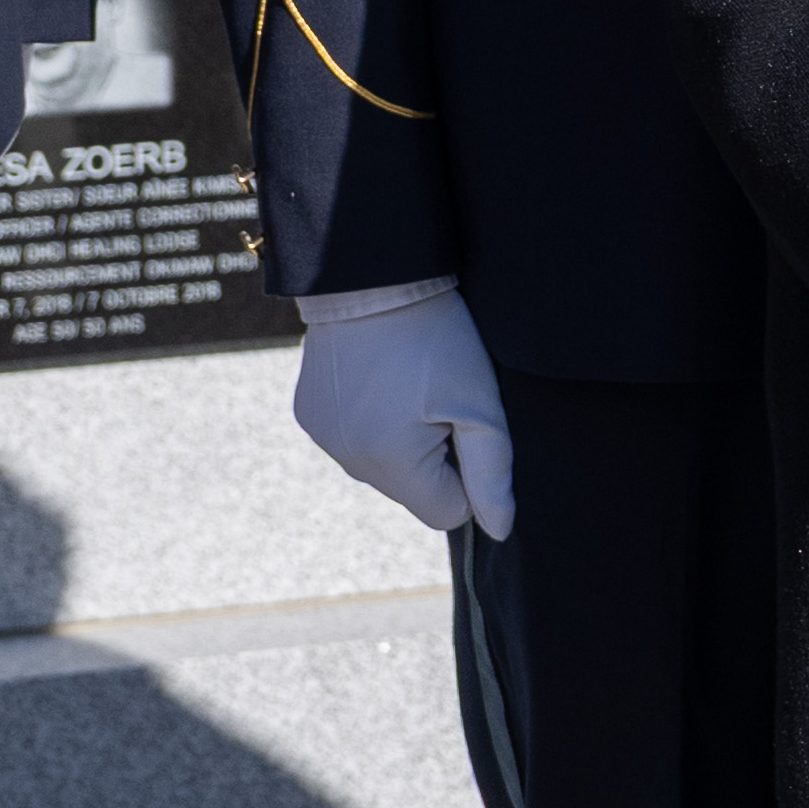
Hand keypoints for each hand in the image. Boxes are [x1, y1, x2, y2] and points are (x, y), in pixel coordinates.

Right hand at [286, 284, 523, 540]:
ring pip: (383, 466)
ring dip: (402, 439)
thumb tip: (499, 529)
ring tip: (408, 382)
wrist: (372, 278)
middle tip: (437, 396)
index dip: (468, 474)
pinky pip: (355, 440)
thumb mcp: (479, 403)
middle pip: (414, 490)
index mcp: (391, 463)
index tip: (463, 425)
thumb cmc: (435, 338)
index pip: (447, 512)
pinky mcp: (309, 415)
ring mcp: (323, 438)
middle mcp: (348, 460)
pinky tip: (381, 377)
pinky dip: (372, 420)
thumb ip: (492, 473)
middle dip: (434, 455)